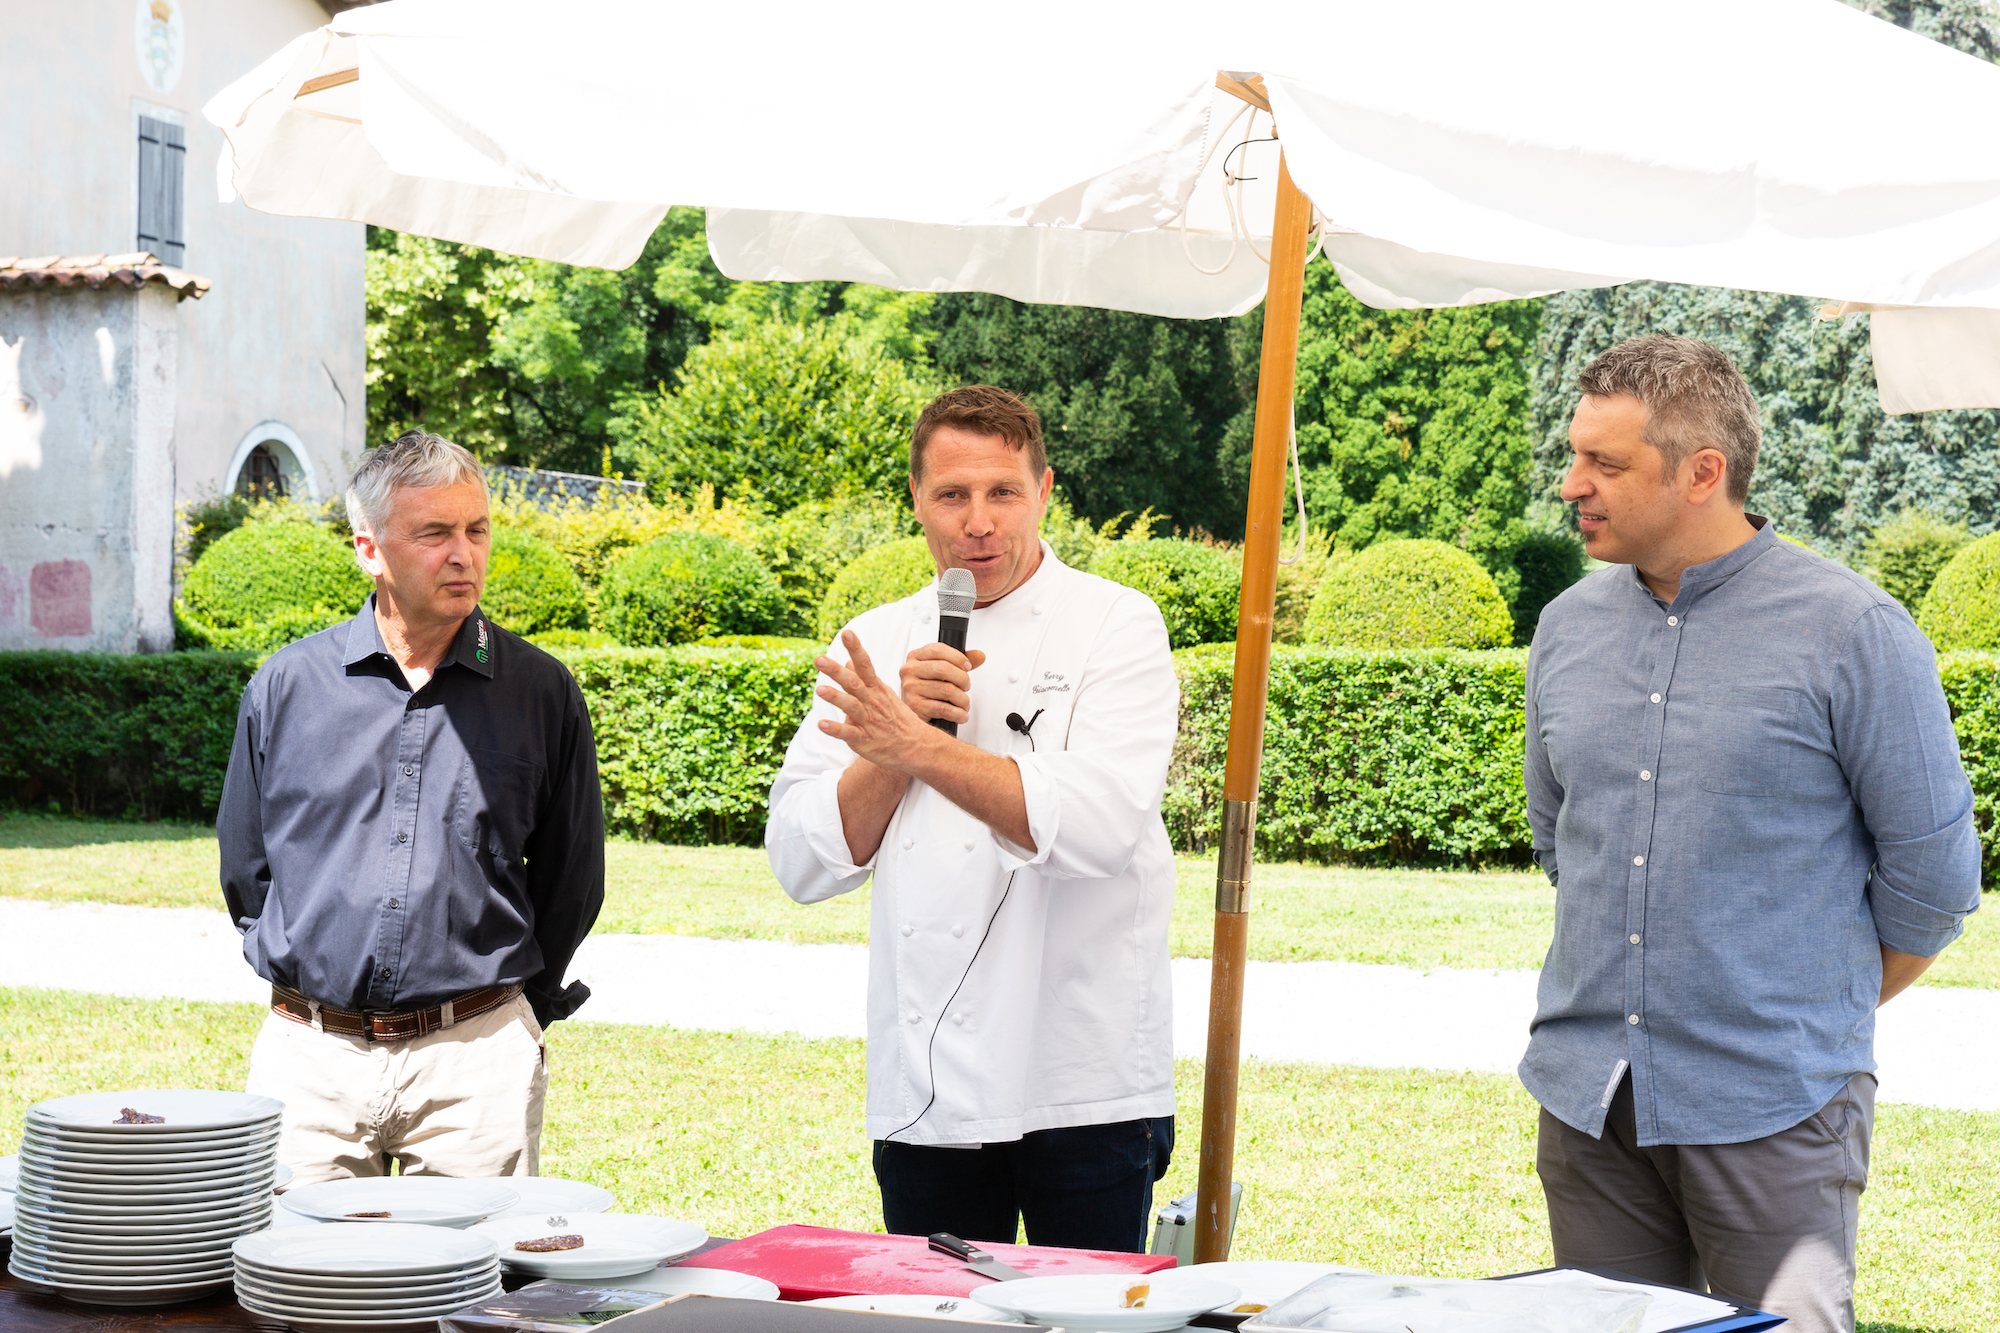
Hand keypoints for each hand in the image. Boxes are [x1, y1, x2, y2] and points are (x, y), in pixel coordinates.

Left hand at [816, 631, 945, 770]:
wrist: (915, 746)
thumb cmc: (896, 718)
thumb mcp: (882, 693)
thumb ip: (863, 678)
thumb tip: (848, 661)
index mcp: (875, 688)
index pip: (865, 664)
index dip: (856, 648)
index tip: (847, 633)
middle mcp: (871, 701)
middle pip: (853, 682)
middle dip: (835, 670)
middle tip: (818, 659)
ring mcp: (868, 720)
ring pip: (851, 706)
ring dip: (835, 697)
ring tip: (819, 689)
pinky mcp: (863, 739)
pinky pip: (848, 733)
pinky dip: (835, 729)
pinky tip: (821, 724)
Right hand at [899, 642, 987, 725]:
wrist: (913, 710)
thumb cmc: (928, 687)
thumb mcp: (942, 668)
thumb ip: (961, 660)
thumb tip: (980, 656)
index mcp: (915, 656)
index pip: (938, 650)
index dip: (957, 657)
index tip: (968, 666)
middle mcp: (909, 670)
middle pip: (943, 668)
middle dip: (962, 679)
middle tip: (966, 686)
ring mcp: (910, 688)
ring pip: (947, 690)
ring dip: (962, 699)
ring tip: (964, 704)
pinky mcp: (915, 706)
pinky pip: (943, 708)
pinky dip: (958, 713)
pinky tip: (961, 715)